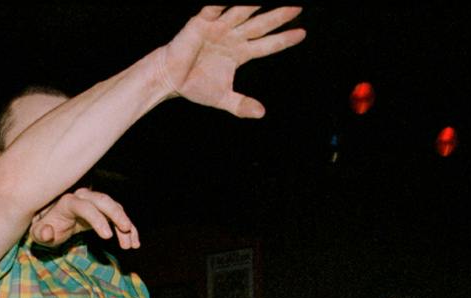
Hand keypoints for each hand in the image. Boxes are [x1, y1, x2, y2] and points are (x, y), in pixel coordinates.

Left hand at [31, 188, 136, 248]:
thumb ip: (41, 234)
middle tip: (127, 230)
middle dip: (117, 215)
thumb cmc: (45, 229)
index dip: (97, 220)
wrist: (51, 223)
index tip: (107, 236)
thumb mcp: (38, 234)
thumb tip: (47, 232)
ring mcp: (95, 203)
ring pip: (114, 208)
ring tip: (131, 245)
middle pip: (104, 201)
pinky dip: (128, 228)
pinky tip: (134, 243)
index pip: (85, 207)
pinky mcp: (102, 212)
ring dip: (125, 225)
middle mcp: (83, 198)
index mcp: (68, 202)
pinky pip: (118, 217)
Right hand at [158, 5, 305, 118]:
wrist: (168, 80)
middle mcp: (233, 37)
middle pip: (260, 25)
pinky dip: (221, 4)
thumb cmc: (194, 86)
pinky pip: (214, 9)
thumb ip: (241, 105)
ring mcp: (218, 28)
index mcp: (240, 53)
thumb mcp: (222, 98)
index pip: (267, 45)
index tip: (302, 34)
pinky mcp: (201, 22)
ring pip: (242, 12)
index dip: (284, 40)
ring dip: (255, 5)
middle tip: (298, 7)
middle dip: (279, 16)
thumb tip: (261, 113)